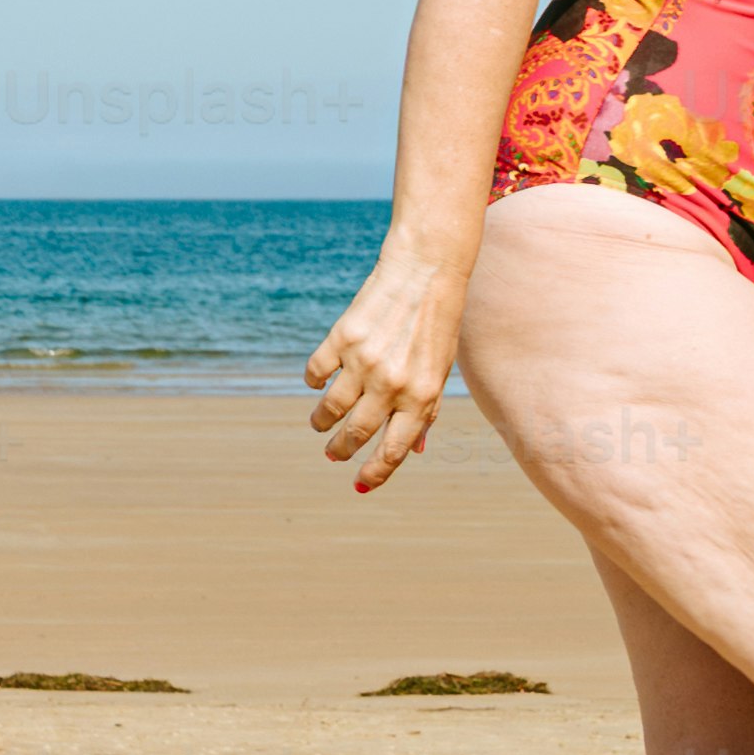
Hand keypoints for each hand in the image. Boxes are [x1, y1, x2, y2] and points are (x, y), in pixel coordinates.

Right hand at [306, 262, 464, 493]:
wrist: (426, 270)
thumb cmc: (438, 325)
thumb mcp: (440, 371)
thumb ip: (426, 411)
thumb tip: (415, 449)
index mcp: (421, 397)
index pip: (392, 450)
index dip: (374, 473)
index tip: (360, 484)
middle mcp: (392, 384)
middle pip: (356, 433)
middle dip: (342, 450)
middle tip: (333, 454)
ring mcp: (364, 361)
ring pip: (330, 409)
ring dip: (322, 423)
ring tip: (321, 425)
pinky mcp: (342, 338)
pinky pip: (315, 373)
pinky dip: (313, 383)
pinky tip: (317, 384)